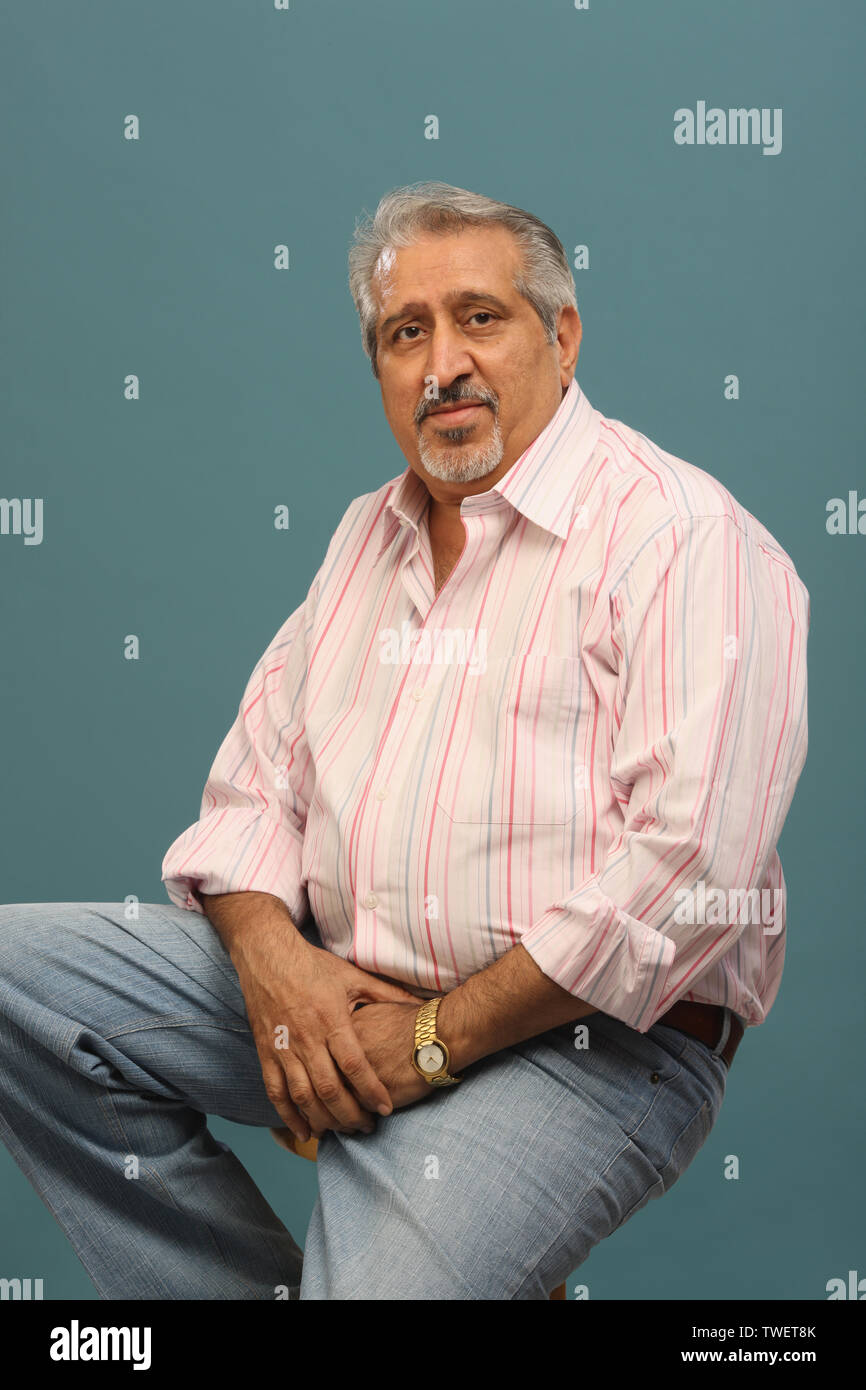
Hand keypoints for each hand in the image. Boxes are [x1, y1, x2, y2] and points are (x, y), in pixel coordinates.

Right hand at [229, 921, 423, 1142]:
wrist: (267, 956)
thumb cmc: (313, 965)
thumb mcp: (352, 976)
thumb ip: (386, 994)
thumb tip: (421, 1004)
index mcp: (331, 1018)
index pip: (354, 1065)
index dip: (371, 1091)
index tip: (385, 1109)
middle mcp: (306, 1037)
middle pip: (329, 1088)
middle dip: (349, 1114)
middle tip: (366, 1128)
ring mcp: (283, 1047)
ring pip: (302, 1095)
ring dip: (322, 1119)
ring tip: (340, 1132)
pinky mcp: (265, 1052)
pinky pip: (275, 1091)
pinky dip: (288, 1116)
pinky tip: (304, 1131)